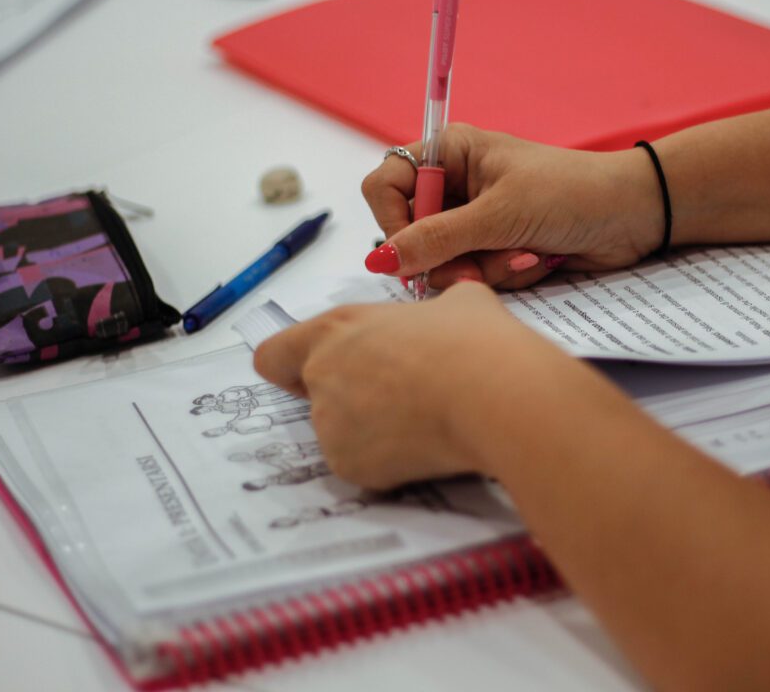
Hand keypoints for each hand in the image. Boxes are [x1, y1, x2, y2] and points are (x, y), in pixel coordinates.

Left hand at [252, 282, 564, 488]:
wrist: (495, 396)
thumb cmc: (476, 342)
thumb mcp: (462, 302)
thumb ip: (437, 311)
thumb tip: (452, 315)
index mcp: (337, 329)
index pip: (274, 354)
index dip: (293, 365)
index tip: (320, 373)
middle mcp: (322, 375)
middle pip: (313, 396)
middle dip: (349, 400)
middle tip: (401, 398)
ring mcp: (330, 425)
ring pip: (342, 434)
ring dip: (372, 431)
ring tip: (425, 421)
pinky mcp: (349, 466)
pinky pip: (364, 466)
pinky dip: (390, 462)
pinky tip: (428, 446)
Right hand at [362, 124, 663, 288]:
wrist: (632, 215)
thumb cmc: (570, 193)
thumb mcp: (499, 214)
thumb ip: (437, 239)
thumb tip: (381, 260)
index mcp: (450, 153)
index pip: (385, 185)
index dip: (392, 222)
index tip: (411, 252)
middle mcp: (456, 184)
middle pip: (411, 233)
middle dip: (447, 256)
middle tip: (476, 265)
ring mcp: (476, 219)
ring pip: (444, 262)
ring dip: (484, 267)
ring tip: (526, 253)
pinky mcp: (496, 248)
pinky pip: (475, 275)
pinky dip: (504, 273)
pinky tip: (538, 259)